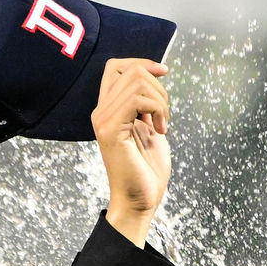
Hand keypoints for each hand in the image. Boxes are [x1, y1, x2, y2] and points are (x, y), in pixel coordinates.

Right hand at [91, 58, 170, 247]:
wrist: (140, 202)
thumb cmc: (147, 172)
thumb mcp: (150, 130)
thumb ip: (147, 106)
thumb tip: (156, 78)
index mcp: (109, 110)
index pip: (116, 67)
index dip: (141, 63)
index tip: (164, 73)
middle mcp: (101, 112)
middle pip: (130, 70)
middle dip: (158, 87)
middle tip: (165, 116)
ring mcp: (103, 120)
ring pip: (136, 80)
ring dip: (160, 100)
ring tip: (162, 125)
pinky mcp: (111, 130)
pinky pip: (136, 98)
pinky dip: (157, 109)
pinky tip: (160, 130)